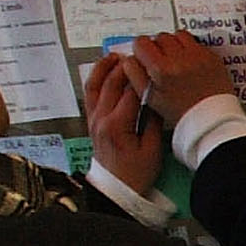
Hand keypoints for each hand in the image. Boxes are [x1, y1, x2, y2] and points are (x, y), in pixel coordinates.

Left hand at [85, 52, 163, 193]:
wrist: (116, 190)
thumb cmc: (135, 174)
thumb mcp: (152, 150)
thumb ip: (153, 122)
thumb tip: (156, 99)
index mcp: (117, 126)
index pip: (131, 92)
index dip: (143, 77)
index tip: (154, 66)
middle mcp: (101, 119)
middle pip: (112, 83)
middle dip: (126, 66)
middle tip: (139, 55)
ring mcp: (93, 119)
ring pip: (95, 84)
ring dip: (105, 68)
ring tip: (116, 55)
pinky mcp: (91, 120)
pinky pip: (90, 93)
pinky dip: (96, 78)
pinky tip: (104, 70)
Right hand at [124, 31, 237, 131]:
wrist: (212, 120)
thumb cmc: (182, 113)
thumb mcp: (150, 98)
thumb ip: (134, 75)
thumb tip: (128, 58)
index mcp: (161, 70)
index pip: (141, 42)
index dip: (140, 49)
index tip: (144, 56)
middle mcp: (179, 59)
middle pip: (159, 37)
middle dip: (157, 47)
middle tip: (161, 61)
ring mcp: (198, 56)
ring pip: (178, 35)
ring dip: (174, 44)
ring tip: (175, 59)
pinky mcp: (212, 57)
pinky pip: (196, 42)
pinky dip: (190, 48)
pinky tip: (190, 62)